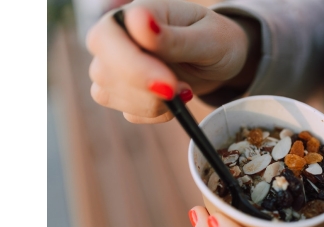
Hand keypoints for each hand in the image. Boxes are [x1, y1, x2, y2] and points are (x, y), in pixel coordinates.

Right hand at [85, 0, 254, 122]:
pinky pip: (130, 113)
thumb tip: (137, 20)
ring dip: (152, 104)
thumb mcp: (208, 37)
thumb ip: (174, 37)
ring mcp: (115, 67)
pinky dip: (157, 114)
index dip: (133, 66)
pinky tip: (177, 100)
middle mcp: (115, 39)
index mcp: (132, 14)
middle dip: (144, 90)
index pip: (107, 38)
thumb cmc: (216, 39)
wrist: (220, 58)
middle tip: (183, 91)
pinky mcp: (124, 92)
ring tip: (185, 89)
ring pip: (109, 95)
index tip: (168, 85)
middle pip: (102, 71)